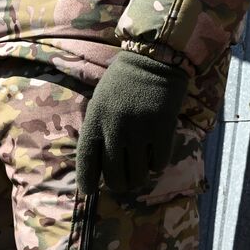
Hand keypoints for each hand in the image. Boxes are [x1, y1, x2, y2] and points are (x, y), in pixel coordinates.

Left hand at [76, 51, 189, 193]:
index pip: (86, 161)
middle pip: (114, 174)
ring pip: (138, 173)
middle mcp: (114, 129)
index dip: (87, 181)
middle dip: (120, 184)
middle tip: (125, 184)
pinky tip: (156, 158)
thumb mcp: (100, 102)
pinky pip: (159, 162)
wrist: (154, 59)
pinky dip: (157, 165)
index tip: (91, 191)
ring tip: (141, 175)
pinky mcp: (162, 129)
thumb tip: (100, 163)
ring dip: (140, 178)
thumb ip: (98, 129)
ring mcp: (139, 130)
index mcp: (95, 121)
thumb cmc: (123, 81)